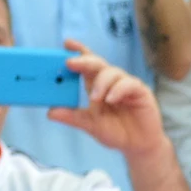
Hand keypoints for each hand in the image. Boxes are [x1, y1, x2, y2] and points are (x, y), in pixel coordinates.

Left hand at [48, 40, 168, 155]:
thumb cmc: (116, 132)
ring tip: (95, 99)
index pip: (87, 63)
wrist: (138, 146)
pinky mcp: (140, 92)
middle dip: (83, 60)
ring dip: (101, 83)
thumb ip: (72, 117)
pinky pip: (128, 84)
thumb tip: (50, 112)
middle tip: (70, 63)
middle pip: (97, 63)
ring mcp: (126, 85)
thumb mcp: (90, 125)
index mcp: (96, 85)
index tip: (67, 44)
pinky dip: (118, 90)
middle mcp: (111, 82)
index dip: (78, 51)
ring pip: (112, 72)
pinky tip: (111, 99)